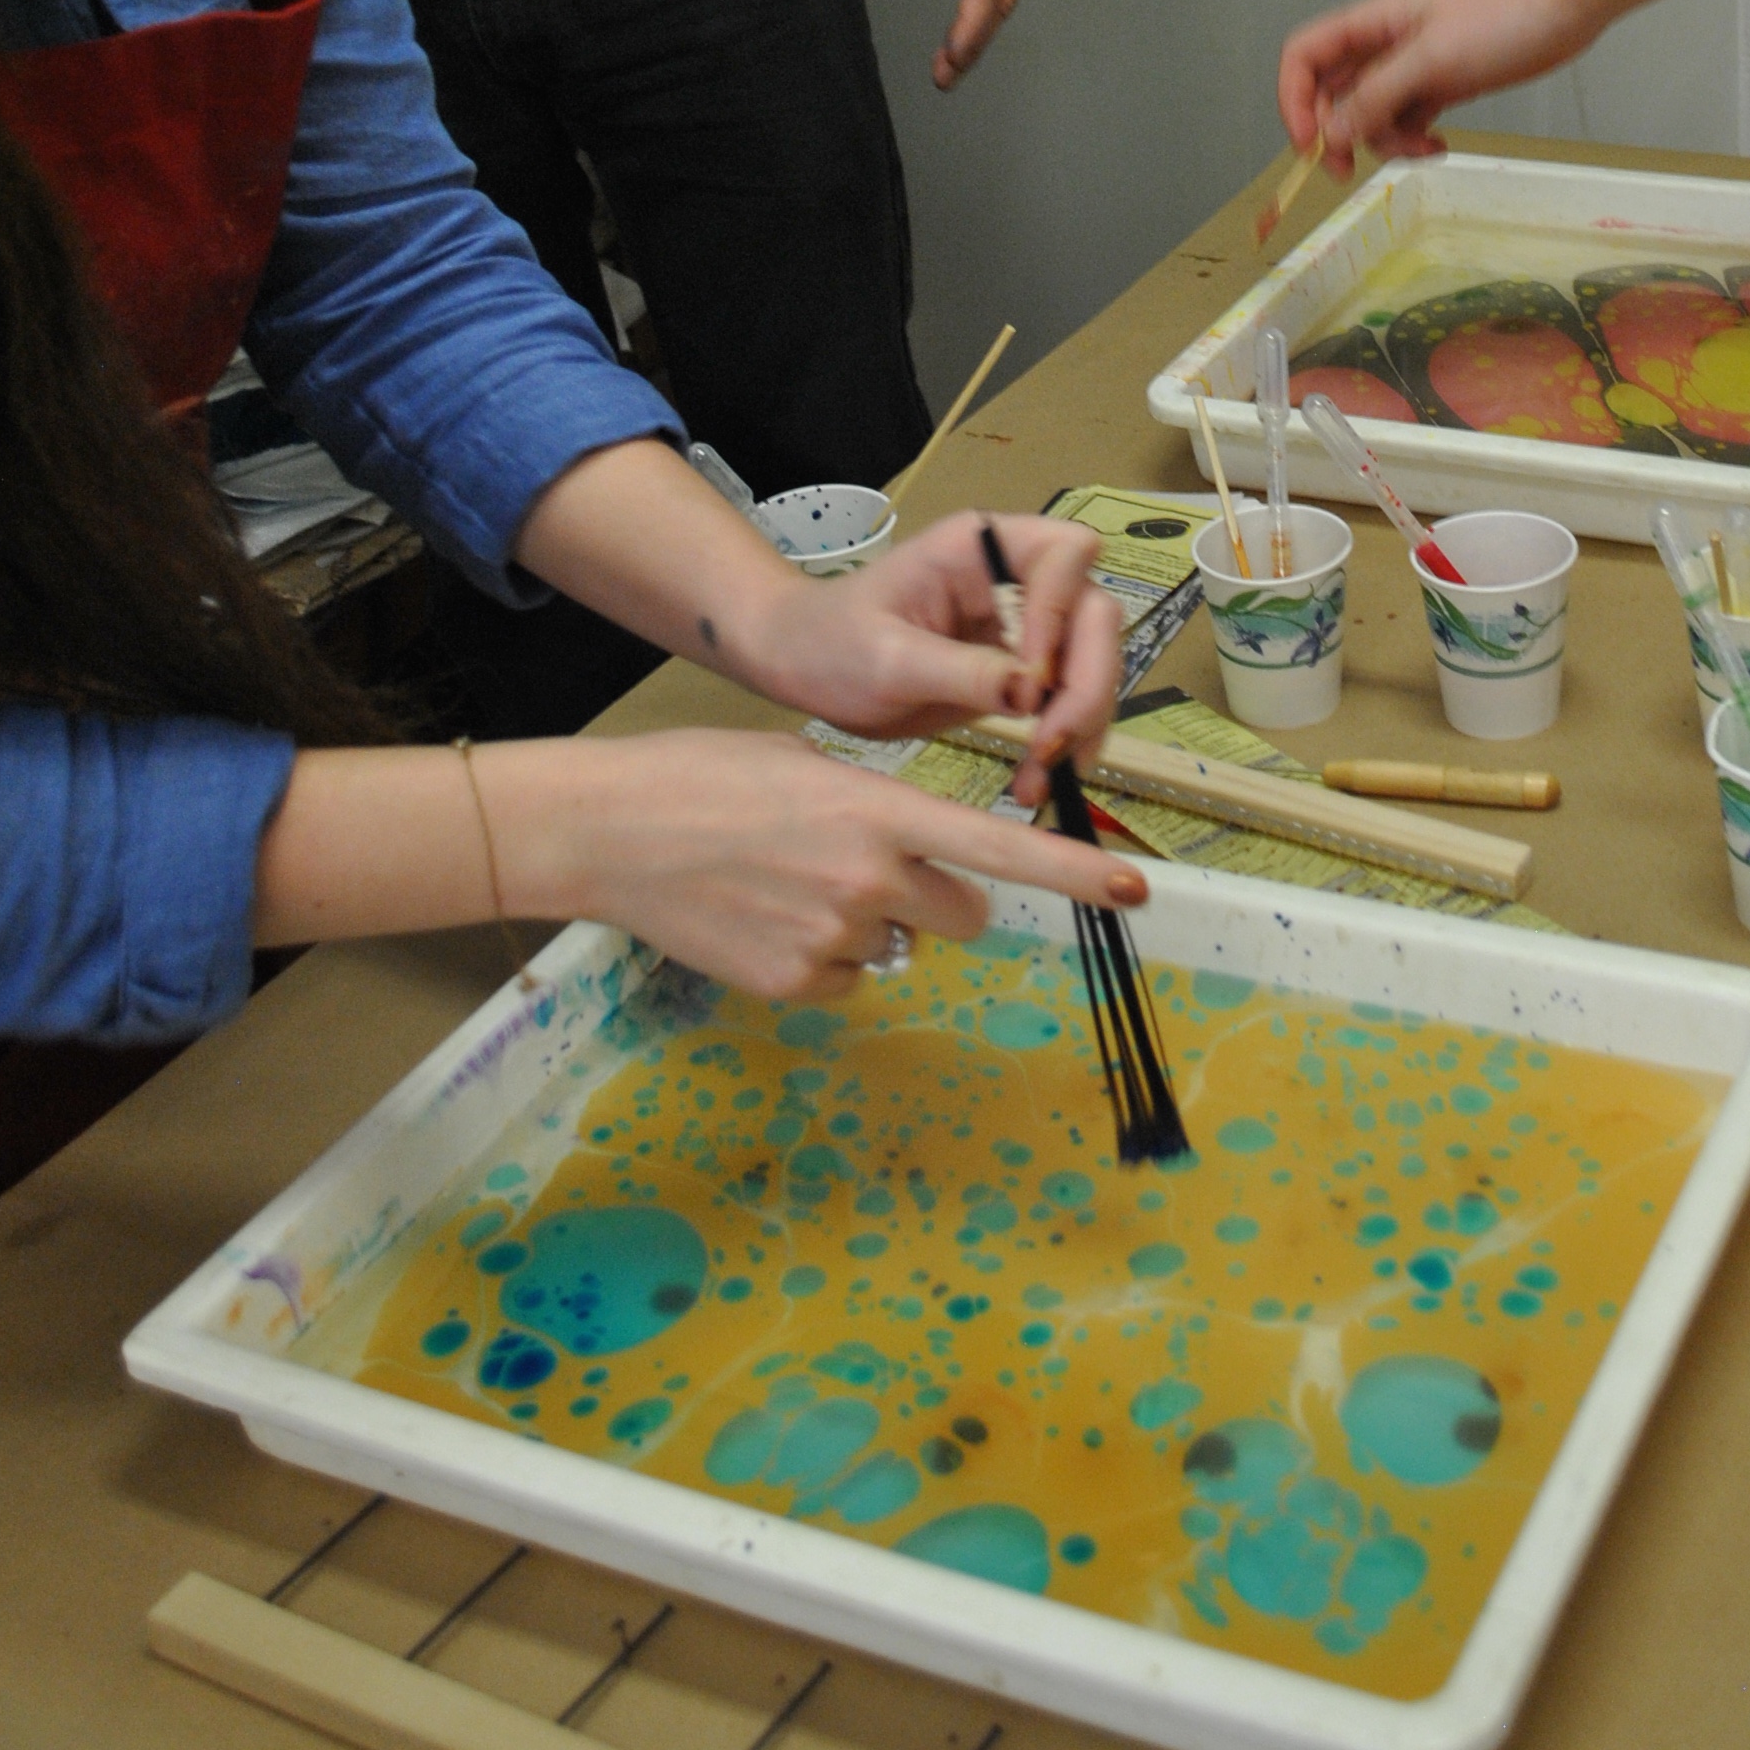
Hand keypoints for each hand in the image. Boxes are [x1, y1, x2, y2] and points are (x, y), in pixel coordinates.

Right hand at [494, 724, 1146, 1002]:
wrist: (614, 828)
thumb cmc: (708, 777)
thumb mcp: (810, 764)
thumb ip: (878, 809)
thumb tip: (917, 855)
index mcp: (879, 810)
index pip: (999, 846)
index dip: (1074, 872)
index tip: (1136, 889)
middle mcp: (870, 879)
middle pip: (965, 912)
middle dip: (938, 897)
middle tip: (874, 869)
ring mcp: (833, 938)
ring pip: (900, 946)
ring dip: (869, 926)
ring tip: (791, 887)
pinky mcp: (796, 984)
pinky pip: (847, 981)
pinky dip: (820, 961)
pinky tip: (767, 922)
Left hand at [735, 507, 1121, 796]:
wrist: (799, 665)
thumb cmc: (828, 641)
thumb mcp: (887, 660)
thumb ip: (961, 672)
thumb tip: (1032, 695)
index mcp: (980, 547)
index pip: (1065, 554)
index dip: (1063, 614)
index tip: (1034, 680)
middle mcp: (1014, 577)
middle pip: (1093, 615)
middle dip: (1085, 684)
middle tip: (1052, 748)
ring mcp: (1022, 625)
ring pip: (1091, 663)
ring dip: (1080, 724)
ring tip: (1037, 781)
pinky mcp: (1020, 672)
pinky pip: (1066, 701)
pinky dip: (1063, 743)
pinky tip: (1034, 781)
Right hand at [1278, 0, 1587, 166]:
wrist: (1565, 7)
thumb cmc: (1501, 18)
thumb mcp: (1432, 59)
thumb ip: (1377, 96)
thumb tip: (1331, 133)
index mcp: (1370, 24)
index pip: (1304, 57)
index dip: (1293, 100)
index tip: (1309, 145)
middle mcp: (1383, 46)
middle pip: (1332, 93)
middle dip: (1338, 133)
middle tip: (1349, 171)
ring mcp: (1412, 67)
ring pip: (1371, 114)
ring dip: (1386, 140)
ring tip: (1424, 149)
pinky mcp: (1441, 85)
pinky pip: (1407, 120)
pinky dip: (1414, 140)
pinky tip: (1439, 147)